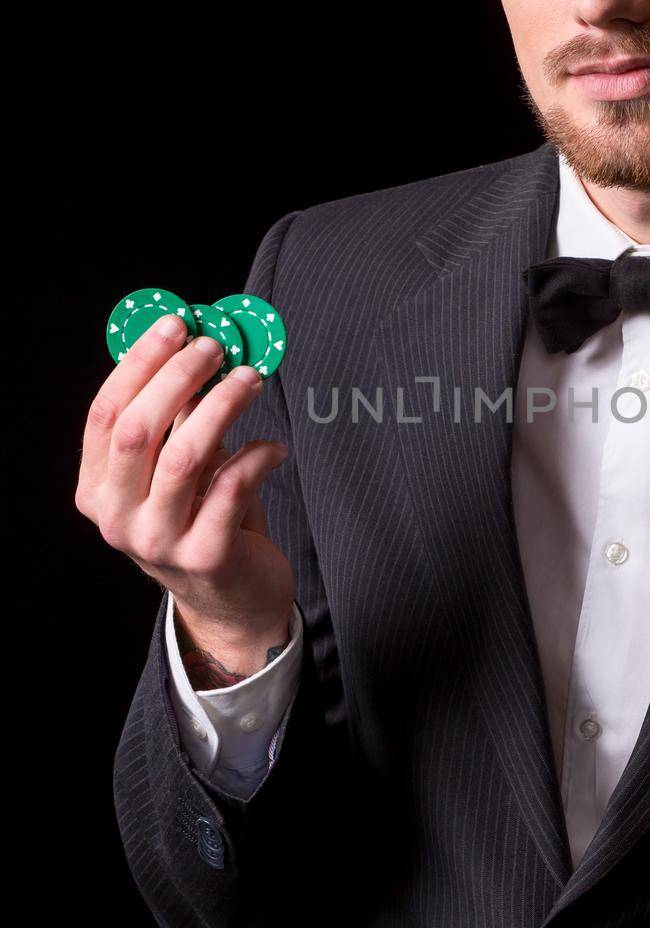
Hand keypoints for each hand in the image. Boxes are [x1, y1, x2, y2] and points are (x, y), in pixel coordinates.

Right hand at [75, 314, 293, 656]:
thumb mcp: (172, 474)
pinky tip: (275, 446)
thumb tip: (194, 347)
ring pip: (184, 456)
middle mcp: (118, 519)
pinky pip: (232, 489)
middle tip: (217, 348)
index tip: (176, 326)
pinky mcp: (205, 557)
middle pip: (139, 431)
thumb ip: (173, 420)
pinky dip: (257, 457)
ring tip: (251, 381)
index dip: (140, 364)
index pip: (106, 415)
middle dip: (179, 378)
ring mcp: (158, 542)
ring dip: (221, 406)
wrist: (230, 601)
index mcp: (97, 491)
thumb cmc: (201, 521)